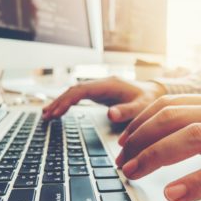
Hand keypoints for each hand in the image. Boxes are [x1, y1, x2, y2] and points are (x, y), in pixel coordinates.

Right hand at [43, 77, 164, 121]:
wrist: (154, 93)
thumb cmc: (149, 100)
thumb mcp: (142, 107)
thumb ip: (127, 111)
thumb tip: (110, 114)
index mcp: (109, 85)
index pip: (82, 90)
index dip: (67, 101)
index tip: (56, 112)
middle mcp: (102, 84)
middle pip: (74, 90)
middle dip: (59, 102)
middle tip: (46, 116)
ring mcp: (99, 88)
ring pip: (74, 92)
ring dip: (60, 102)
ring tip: (46, 115)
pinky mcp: (99, 94)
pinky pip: (78, 97)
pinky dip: (67, 103)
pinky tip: (58, 111)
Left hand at [116, 94, 200, 200]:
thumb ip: (194, 132)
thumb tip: (153, 143)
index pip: (169, 105)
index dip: (140, 123)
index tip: (123, 143)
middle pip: (176, 118)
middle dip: (142, 140)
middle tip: (123, 162)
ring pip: (196, 136)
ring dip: (158, 155)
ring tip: (136, 173)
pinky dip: (200, 181)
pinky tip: (176, 192)